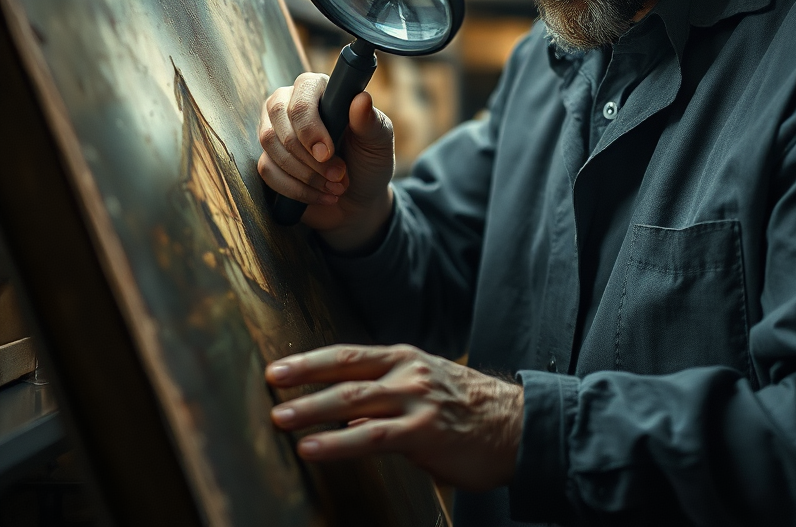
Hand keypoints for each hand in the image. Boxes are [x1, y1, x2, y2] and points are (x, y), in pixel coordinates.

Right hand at [257, 73, 394, 244]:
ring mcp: (275, 129)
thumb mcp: (378, 141)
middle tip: (338, 175)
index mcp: (320, 89)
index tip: (328, 153)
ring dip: (305, 173)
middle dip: (308, 154)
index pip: (301, 98)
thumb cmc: (369, 160)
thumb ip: (370, 121)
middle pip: (278, 116)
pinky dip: (297, 189)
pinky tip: (322, 195)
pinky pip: (267, 170)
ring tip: (336, 186)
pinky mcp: (268, 157)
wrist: (358, 198)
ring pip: (270, 143)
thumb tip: (361, 99)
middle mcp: (291, 102)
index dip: (310, 127)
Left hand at [266, 344, 523, 490]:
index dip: (312, 360)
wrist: (518, 426)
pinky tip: (312, 446)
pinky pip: (372, 435)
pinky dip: (337, 441)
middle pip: (346, 369)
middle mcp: (408, 371)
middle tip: (270, 382)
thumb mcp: (427, 389)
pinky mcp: (423, 432)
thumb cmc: (470, 411)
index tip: (280, 366)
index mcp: (406, 358)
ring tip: (279, 417)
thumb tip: (347, 415)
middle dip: (303, 377)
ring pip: (353, 399)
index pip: (350, 354)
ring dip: (311, 408)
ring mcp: (416, 399)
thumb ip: (387, 399)